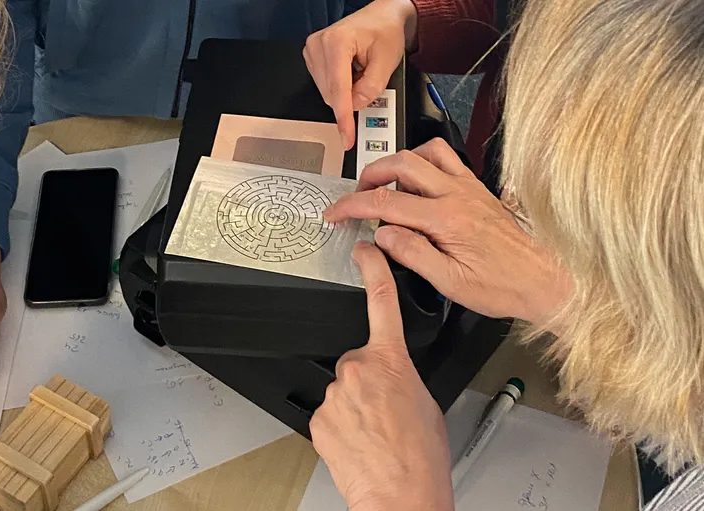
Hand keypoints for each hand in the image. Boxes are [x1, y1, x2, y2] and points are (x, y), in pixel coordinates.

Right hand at [303, 0, 416, 148]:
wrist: (382, 18)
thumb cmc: (385, 31)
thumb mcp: (387, 61)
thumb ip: (372, 87)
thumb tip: (356, 106)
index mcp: (336, 41)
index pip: (338, 89)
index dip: (343, 117)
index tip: (346, 136)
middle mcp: (319, 45)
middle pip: (331, 94)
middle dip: (351, 98)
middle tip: (369, 79)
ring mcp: (313, 51)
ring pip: (327, 93)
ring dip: (346, 92)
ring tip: (360, 70)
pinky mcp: (313, 59)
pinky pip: (326, 87)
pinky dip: (341, 87)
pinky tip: (351, 72)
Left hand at [310, 242, 452, 510]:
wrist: (401, 496)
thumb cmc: (421, 458)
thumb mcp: (426, 402)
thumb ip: (403, 376)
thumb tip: (392, 378)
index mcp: (391, 361)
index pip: (381, 302)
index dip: (372, 271)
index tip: (364, 250)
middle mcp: (357, 370)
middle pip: (357, 362)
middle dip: (368, 382)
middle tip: (386, 413)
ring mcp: (334, 393)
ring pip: (342, 390)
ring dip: (355, 407)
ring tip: (375, 434)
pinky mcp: (318, 417)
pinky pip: (329, 413)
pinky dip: (342, 425)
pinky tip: (359, 442)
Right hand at [324, 139, 570, 325]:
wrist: (545, 280)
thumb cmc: (503, 286)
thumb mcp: (450, 282)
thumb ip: (412, 254)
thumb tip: (382, 234)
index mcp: (447, 219)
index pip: (386, 203)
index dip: (352, 206)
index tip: (334, 213)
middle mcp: (458, 194)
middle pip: (402, 164)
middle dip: (369, 176)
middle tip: (355, 197)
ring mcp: (470, 187)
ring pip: (424, 152)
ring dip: (397, 163)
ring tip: (384, 186)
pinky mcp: (478, 188)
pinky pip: (446, 159)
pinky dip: (423, 163)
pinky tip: (417, 186)